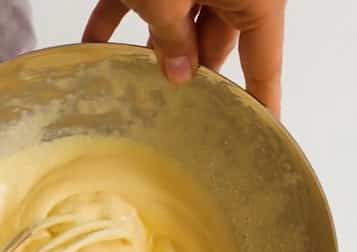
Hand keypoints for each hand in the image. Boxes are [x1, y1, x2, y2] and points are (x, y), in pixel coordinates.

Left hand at [83, 0, 284, 116]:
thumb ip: (170, 40)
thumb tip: (176, 74)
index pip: (264, 61)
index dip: (262, 98)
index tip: (262, 127)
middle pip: (215, 43)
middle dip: (189, 72)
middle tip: (173, 110)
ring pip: (176, 21)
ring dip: (149, 47)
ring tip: (129, 81)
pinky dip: (118, 18)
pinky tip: (92, 44)